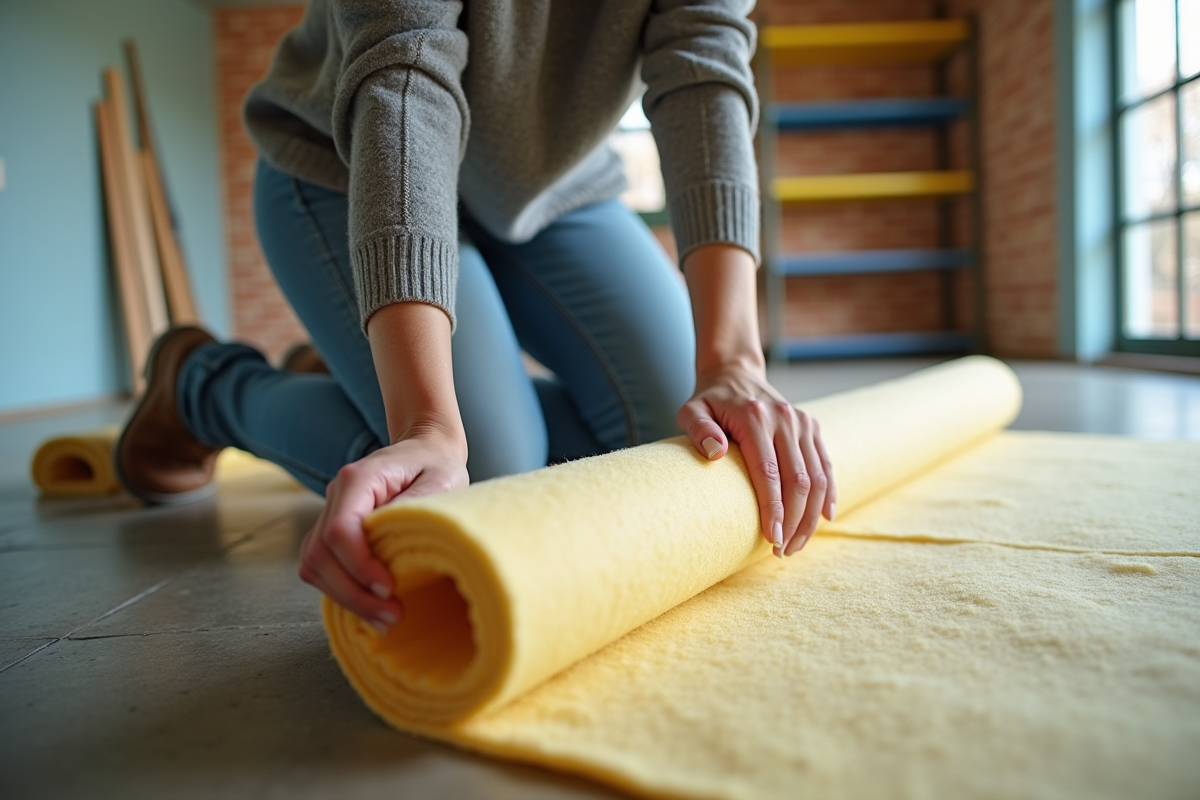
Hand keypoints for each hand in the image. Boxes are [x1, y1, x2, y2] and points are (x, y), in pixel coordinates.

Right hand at [298, 427, 468, 631]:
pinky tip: (371, 606)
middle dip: (352, 592)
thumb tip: (399, 550)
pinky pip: (321, 567)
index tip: (390, 589)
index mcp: (358, 477)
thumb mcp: (442, 481)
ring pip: (313, 565)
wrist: (426, 450)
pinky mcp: (333, 532)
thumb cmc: (436, 465)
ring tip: (383, 618)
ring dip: (344, 597)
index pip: (340, 530)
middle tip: (391, 616)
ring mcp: (330, 512)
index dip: (359, 566)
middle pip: (320, 554)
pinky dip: (341, 591)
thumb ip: (418, 512)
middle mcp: (336, 494)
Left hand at [678, 361, 835, 556]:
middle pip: (799, 480)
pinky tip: (824, 519)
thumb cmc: (709, 400)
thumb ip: (698, 430)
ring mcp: (802, 422)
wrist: (735, 372)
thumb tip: (715, 454)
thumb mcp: (691, 410)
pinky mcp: (812, 427)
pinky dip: (828, 494)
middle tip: (782, 551)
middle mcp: (785, 419)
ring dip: (811, 516)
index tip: (772, 538)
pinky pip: (826, 465)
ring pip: (817, 477)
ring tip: (796, 544)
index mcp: (755, 418)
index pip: (769, 472)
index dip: (773, 508)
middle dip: (794, 521)